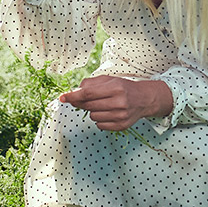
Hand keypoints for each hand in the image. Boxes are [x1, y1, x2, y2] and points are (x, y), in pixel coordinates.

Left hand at [59, 76, 173, 131]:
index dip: (73, 96)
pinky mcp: (121, 126)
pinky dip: (99, 119)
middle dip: (82, 103)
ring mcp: (121, 116)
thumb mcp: (109, 80)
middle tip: (83, 99)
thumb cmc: (124, 88)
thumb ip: (91, 84)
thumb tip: (74, 91)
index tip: (63, 97)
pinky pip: (99, 125)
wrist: (144, 99)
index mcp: (115, 88)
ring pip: (93, 116)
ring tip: (102, 105)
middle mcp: (119, 103)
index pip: (88, 94)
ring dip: (92, 111)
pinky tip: (107, 113)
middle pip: (89, 106)